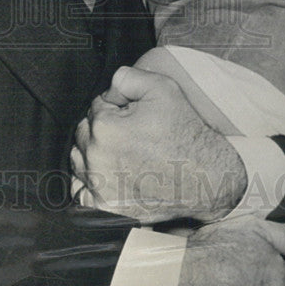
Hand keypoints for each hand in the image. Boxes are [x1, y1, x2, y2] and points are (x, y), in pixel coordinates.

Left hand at [71, 65, 245, 222]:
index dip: (116, 107)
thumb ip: (125, 77)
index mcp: (104, 128)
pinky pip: (81, 191)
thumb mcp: (162, 88)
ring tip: (123, 153)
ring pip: (79, 160)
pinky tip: (109, 175)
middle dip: (101, 128)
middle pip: (83, 133)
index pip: (96, 107)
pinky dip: (89, 182)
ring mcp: (99, 187)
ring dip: (93, 153)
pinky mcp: (105, 207)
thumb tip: (108, 92)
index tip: (134, 116)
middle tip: (130, 134)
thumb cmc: (184, 133)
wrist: (205, 176)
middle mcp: (96, 158)